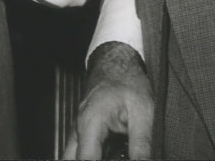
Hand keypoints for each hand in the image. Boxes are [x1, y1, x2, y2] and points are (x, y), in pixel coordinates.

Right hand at [64, 42, 153, 159]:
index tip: (117, 160)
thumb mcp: (143, 112)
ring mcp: (78, 130)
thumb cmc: (129, 82)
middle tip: (115, 157)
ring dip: (90, 157)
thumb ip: (142, 144)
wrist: (117, 62)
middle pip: (72, 160)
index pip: (87, 160)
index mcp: (91, 123)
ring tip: (113, 154)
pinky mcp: (83, 132)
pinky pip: (80, 152)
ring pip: (72, 157)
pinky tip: (110, 154)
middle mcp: (79, 128)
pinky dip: (92, 155)